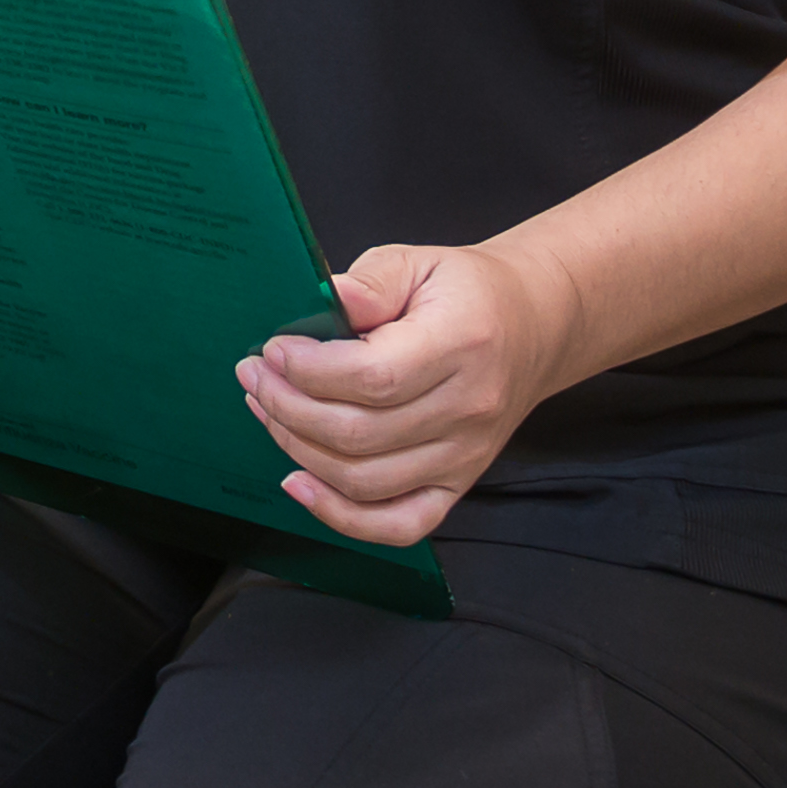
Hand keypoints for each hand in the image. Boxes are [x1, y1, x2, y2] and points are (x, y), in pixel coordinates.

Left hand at [239, 243, 587, 545]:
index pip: (373, 377)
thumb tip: (327, 299)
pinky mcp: (457, 484)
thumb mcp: (419, 262)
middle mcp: (468, 408)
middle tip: (254, 376)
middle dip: (287, 406)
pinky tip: (298, 484)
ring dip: (298, 449)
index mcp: (462, 343)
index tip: (273, 350)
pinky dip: (342, 517)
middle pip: (358, 433)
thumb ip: (370, 282)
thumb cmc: (467, 293)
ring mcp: (465, 455)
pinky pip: (398, 525)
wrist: (532, 326)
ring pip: (364, 480)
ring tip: (266, 409)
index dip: (310, 371)